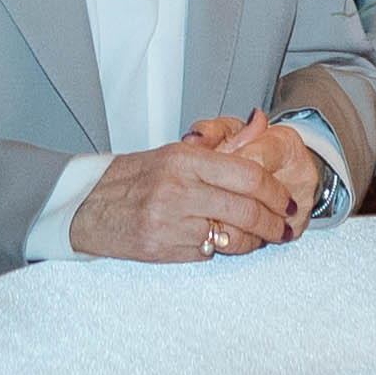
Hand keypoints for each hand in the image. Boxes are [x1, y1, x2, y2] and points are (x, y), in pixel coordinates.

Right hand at [68, 117, 320, 261]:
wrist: (87, 207)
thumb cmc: (133, 177)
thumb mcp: (176, 153)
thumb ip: (223, 145)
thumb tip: (261, 121)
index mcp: (185, 159)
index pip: (249, 175)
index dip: (277, 193)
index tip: (288, 202)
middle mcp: (179, 189)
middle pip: (247, 210)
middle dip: (275, 223)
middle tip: (286, 228)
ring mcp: (171, 222)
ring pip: (232, 237)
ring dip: (254, 241)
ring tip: (262, 239)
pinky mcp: (164, 250)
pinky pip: (208, 253)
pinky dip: (219, 249)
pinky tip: (220, 242)